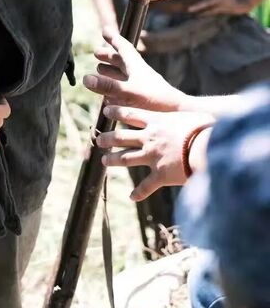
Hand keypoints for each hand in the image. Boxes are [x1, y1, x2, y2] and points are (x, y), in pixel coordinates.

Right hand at [83, 31, 185, 111]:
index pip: (123, 47)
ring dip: (110, 71)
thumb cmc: (157, 102)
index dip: (113, 39)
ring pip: (122, 75)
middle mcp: (138, 74)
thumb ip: (108, 86)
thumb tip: (86, 78)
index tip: (105, 30)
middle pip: (121, 61)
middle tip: (96, 52)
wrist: (178, 115)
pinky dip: (115, 89)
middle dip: (108, 56)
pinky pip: (125, 90)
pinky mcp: (142, 99)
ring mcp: (141, 86)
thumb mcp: (129, 92)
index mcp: (136, 66)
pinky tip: (109, 96)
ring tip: (99, 69)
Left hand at [96, 107, 214, 200]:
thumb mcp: (191, 115)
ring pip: (127, 158)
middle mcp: (150, 139)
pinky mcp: (160, 175)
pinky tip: (132, 197)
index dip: (116, 112)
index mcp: (156, 122)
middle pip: (122, 137)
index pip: (130, 114)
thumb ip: (185, 115)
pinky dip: (139, 192)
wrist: (207, 149)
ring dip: (114, 160)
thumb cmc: (204, 128)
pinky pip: (146, 186)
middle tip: (99, 140)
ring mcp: (153, 157)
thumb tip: (194, 111)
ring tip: (104, 161)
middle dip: (109, 138)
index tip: (106, 111)